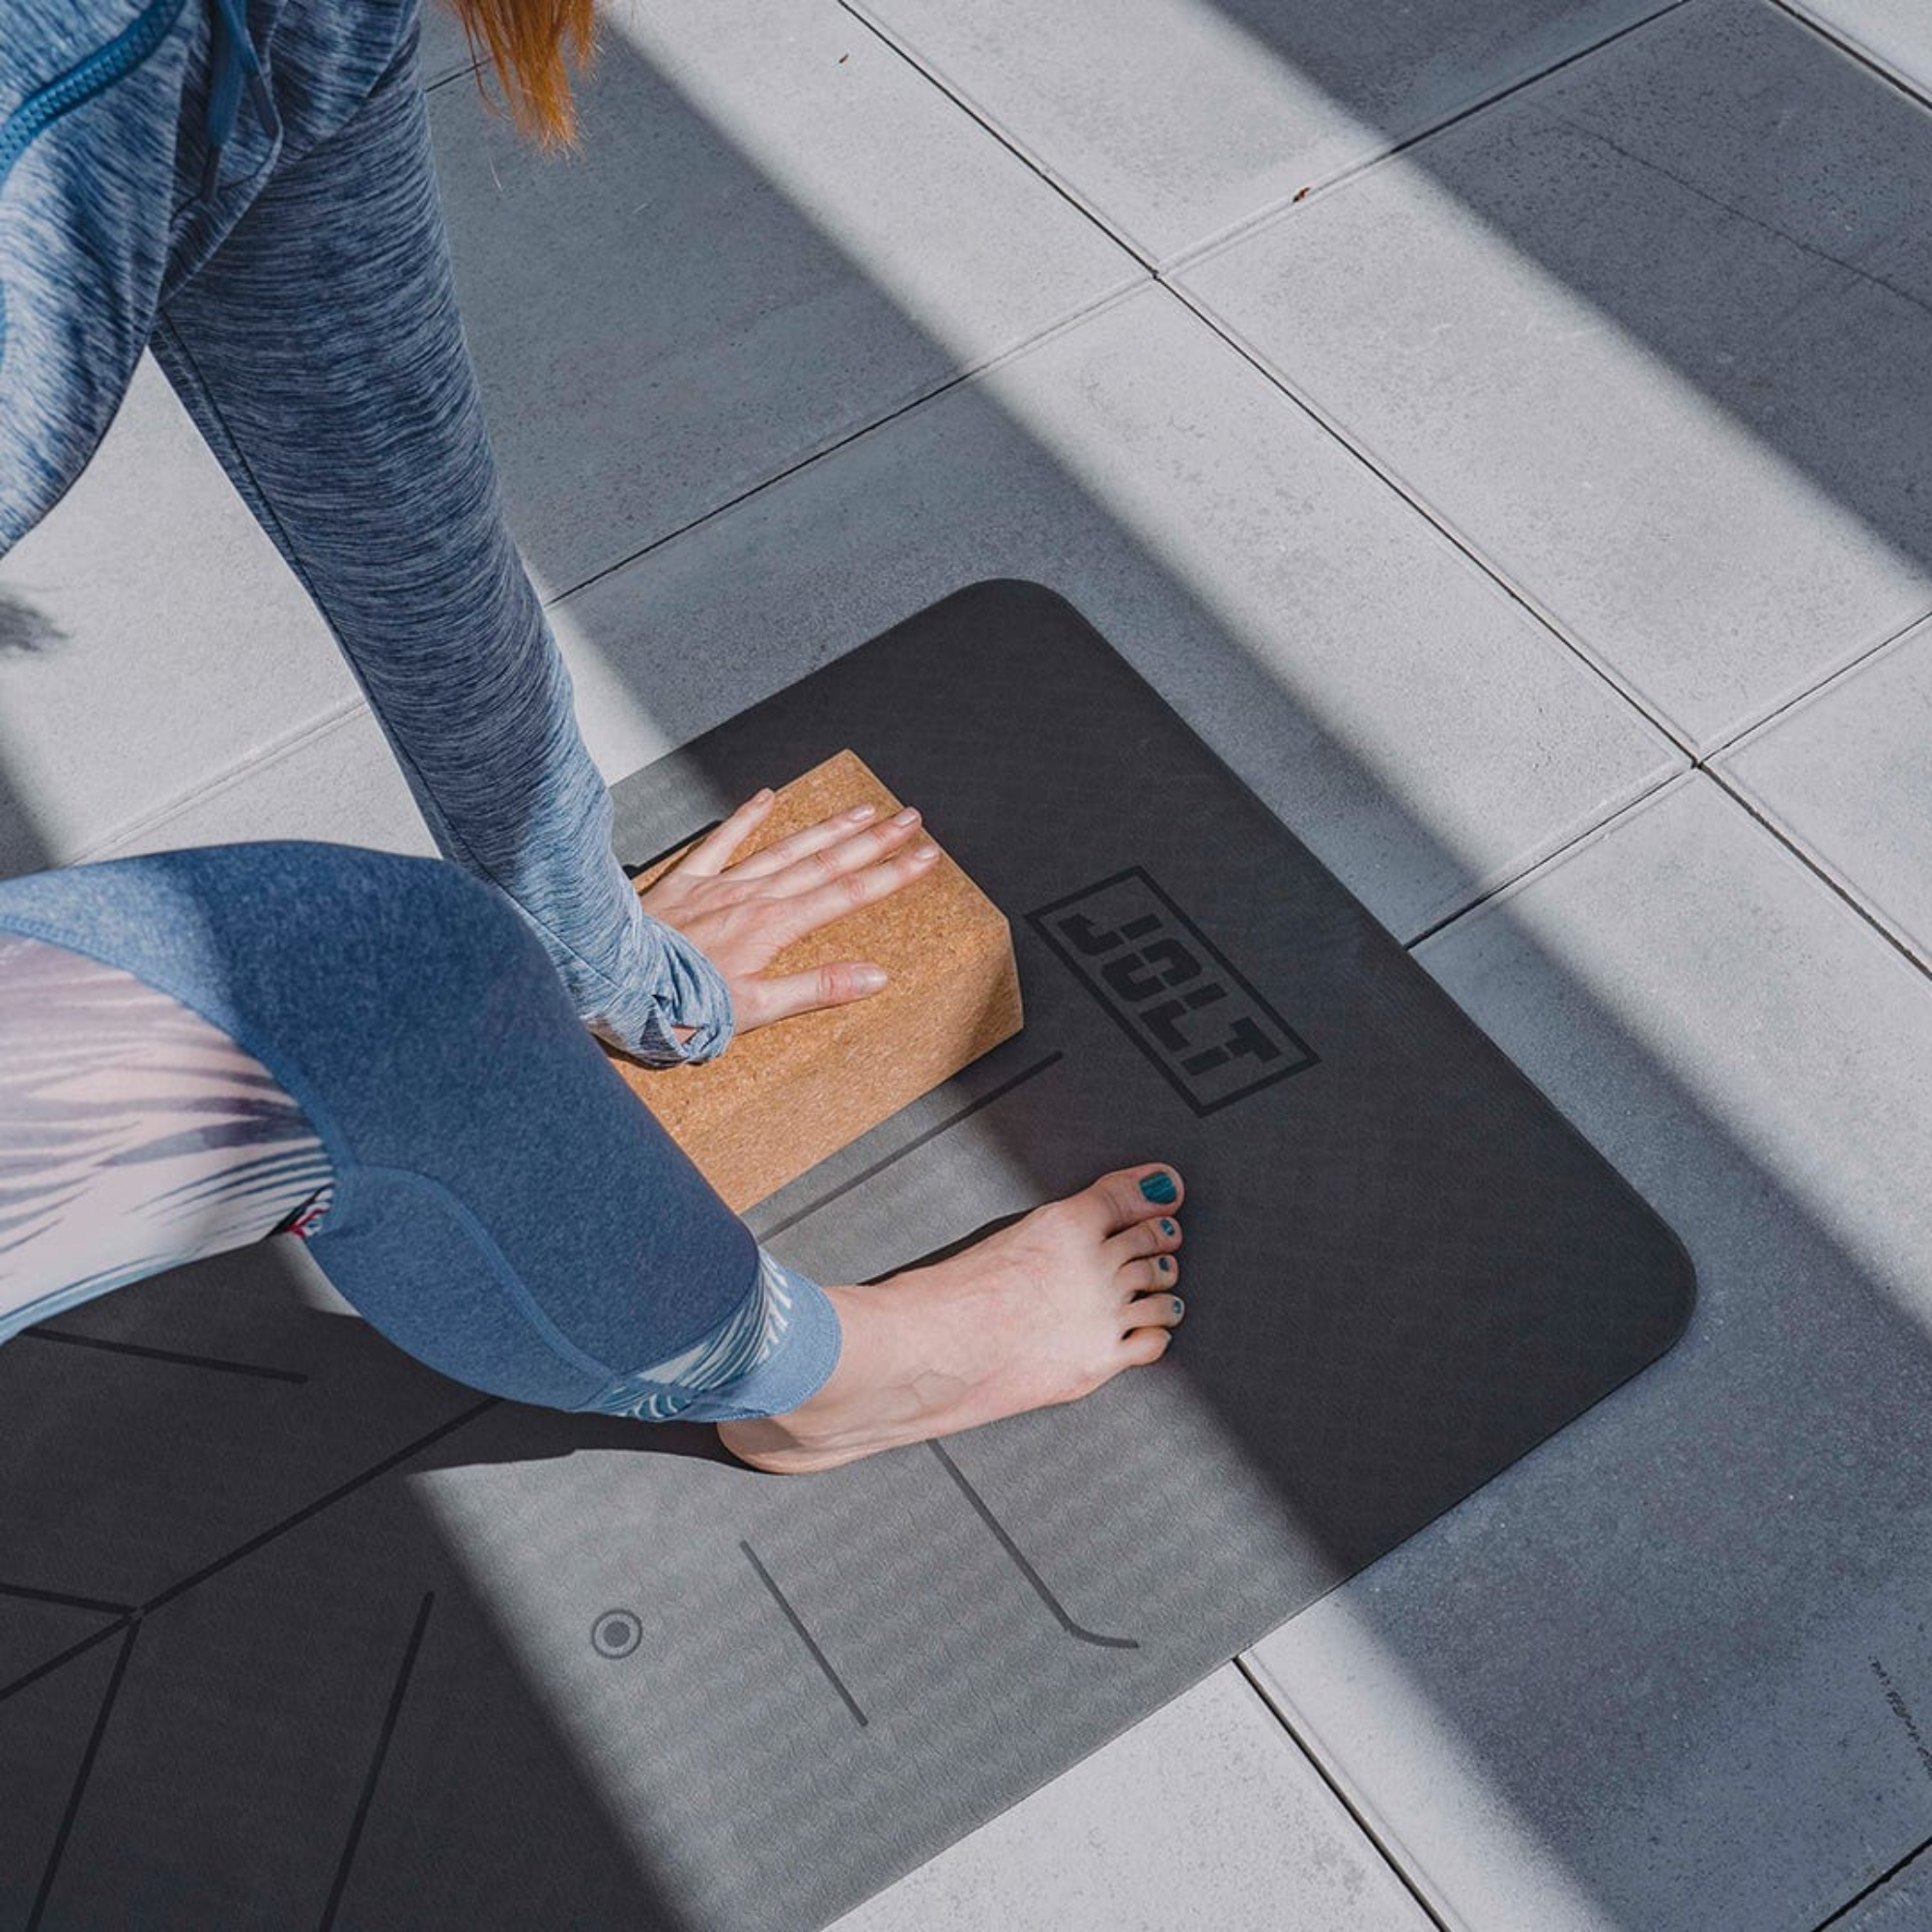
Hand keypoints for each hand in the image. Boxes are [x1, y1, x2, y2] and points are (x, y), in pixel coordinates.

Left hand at [639, 788, 941, 1042]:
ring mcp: (720, 883)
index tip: (924, 856)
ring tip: (863, 811)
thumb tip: (874, 977)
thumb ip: (816, 988)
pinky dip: (744, 818)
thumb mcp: (756, 1009)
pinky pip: (720, 841)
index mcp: (775, 927)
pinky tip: (766, 798)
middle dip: (873, 841)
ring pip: (785, 847)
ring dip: (827, 828)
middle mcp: (754, 896)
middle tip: (910, 820)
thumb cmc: (680, 1004)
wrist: (615, 981)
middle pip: (826, 862)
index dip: (890, 875)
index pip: (846, 894)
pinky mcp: (685, 881)